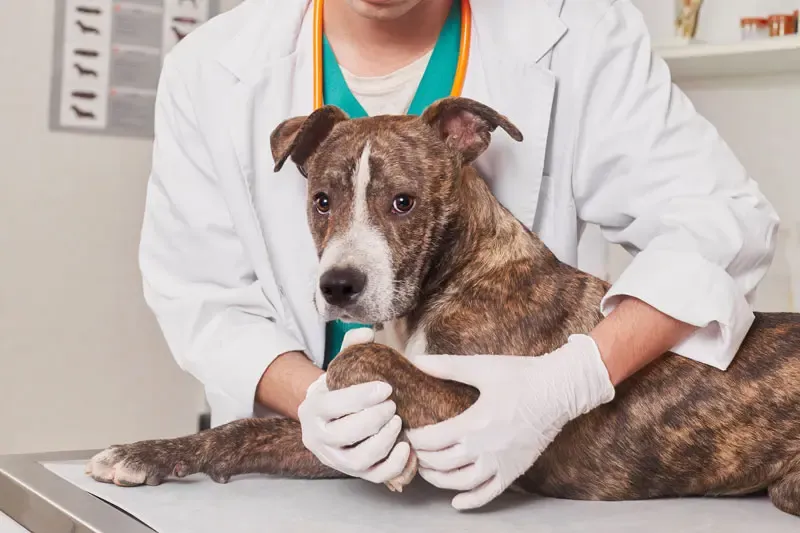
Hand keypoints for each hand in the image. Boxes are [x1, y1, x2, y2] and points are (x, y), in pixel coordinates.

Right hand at [298, 328, 410, 482]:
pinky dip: (393, 466)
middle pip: (344, 435)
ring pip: (357, 460)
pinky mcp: (354, 473)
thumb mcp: (339, 366)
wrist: (329, 419)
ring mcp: (336, 459)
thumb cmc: (339, 390)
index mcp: (313, 410)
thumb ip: (351, 345)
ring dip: (382, 442)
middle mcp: (319, 438)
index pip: (333, 405)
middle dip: (373, 420)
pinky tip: (407, 448)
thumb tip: (367, 332)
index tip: (386, 387)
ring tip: (398, 423)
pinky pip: (374, 477)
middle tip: (393, 406)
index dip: (361, 397)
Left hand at [406, 334, 614, 509]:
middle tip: (412, 450)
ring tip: (428, 470)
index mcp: (472, 423)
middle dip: (421, 458)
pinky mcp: (514, 470)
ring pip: (460, 483)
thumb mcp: (482, 367)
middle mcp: (484, 448)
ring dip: (438, 480)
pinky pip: (489, 493)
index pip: (431, 440)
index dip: (415, 439)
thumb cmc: (521, 376)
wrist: (559, 390)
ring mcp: (500, 463)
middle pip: (441, 464)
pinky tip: (456, 501)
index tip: (408, 432)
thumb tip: (417, 360)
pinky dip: (470, 500)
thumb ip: (447, 366)